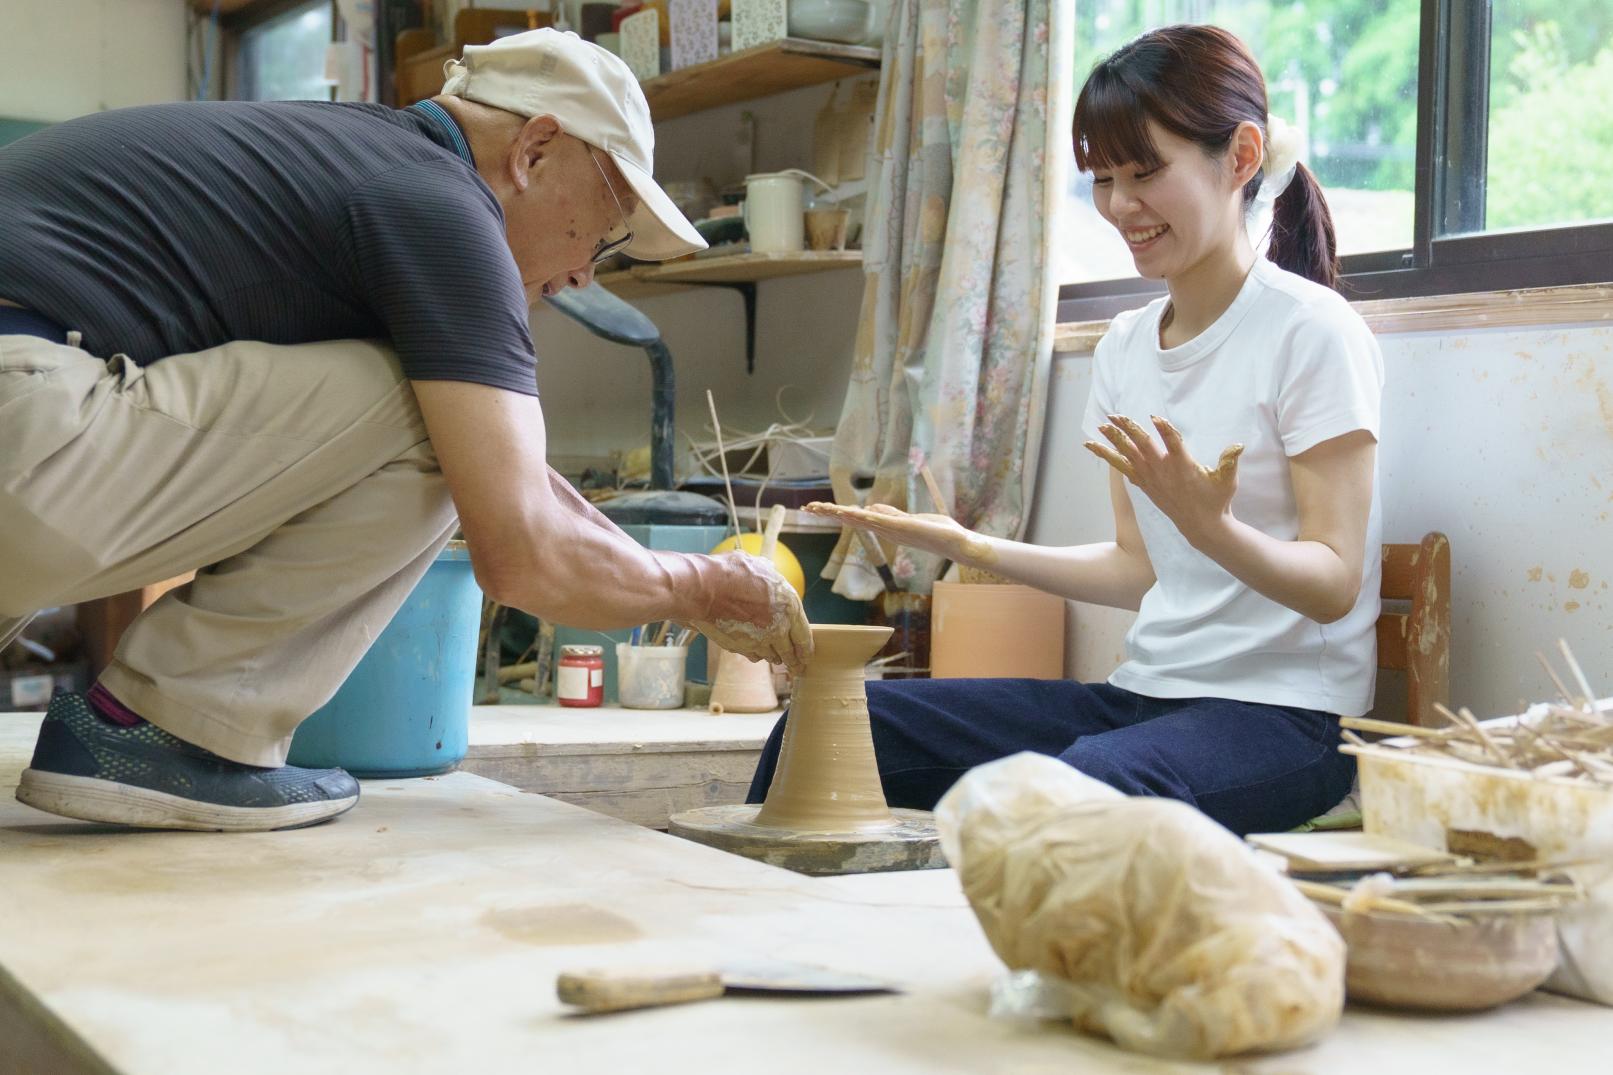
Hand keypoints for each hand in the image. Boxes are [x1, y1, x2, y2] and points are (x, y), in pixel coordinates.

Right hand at [691, 554, 812, 673]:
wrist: (703, 589)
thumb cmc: (730, 573)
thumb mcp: (759, 566)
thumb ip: (769, 575)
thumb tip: (769, 570)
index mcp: (789, 607)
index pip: (804, 636)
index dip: (806, 649)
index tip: (807, 656)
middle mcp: (778, 628)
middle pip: (790, 652)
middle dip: (794, 661)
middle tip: (796, 668)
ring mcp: (758, 641)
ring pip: (771, 656)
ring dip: (773, 657)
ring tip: (775, 658)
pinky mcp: (740, 648)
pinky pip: (752, 656)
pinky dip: (755, 654)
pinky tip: (754, 651)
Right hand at [802, 501, 987, 563]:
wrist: (958, 544)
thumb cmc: (938, 533)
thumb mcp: (911, 519)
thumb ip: (891, 514)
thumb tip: (870, 508)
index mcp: (885, 527)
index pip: (855, 518)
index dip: (835, 513)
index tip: (815, 509)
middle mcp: (885, 530)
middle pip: (850, 520)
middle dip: (829, 514)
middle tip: (807, 508)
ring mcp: (892, 530)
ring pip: (859, 520)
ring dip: (839, 514)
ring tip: (819, 508)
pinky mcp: (903, 527)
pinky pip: (879, 521)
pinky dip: (863, 517)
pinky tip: (850, 512)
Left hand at [1084, 414, 1242, 547]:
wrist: (1202, 526)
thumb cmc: (1217, 500)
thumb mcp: (1228, 481)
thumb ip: (1230, 461)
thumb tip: (1238, 445)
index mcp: (1184, 466)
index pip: (1173, 444)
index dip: (1165, 430)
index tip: (1155, 417)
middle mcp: (1164, 472)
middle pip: (1143, 446)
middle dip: (1128, 429)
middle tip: (1114, 415)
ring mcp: (1152, 479)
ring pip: (1128, 456)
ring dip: (1113, 441)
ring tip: (1100, 428)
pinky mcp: (1146, 486)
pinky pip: (1124, 469)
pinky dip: (1111, 458)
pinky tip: (1099, 448)